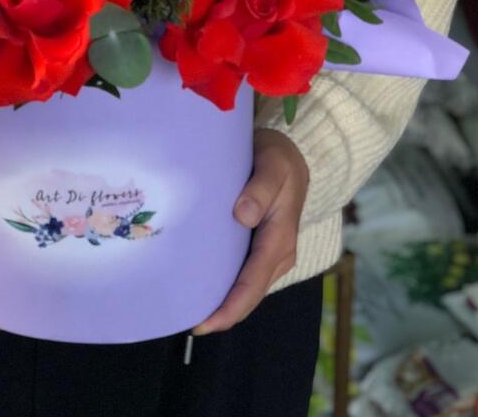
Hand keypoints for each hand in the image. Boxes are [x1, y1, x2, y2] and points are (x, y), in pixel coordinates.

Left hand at [193, 128, 308, 334]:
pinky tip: (201, 284)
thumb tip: (243, 216)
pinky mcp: (262, 246)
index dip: (229, 308)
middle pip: (248, 294)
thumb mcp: (273, 166)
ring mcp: (270, 252)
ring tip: (187, 309)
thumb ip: (260, 188)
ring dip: (222, 300)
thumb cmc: (280, 159)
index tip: (203, 323)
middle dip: (221, 313)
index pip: (253, 283)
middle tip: (183, 321)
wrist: (294, 154)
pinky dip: (225, 284)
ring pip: (246, 287)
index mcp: (280, 239)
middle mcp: (278, 253)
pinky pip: (244, 273)